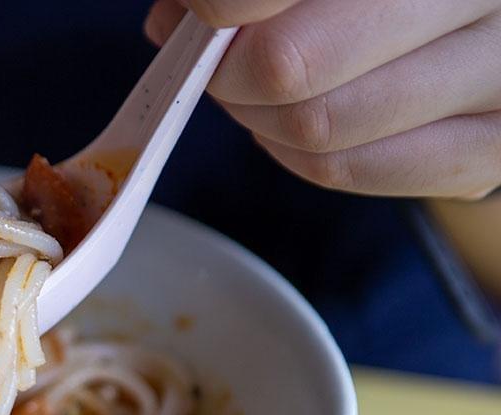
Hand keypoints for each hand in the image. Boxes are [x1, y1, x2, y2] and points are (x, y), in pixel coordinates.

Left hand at [146, 0, 500, 198]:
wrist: (484, 17)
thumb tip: (173, 19)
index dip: (220, 5)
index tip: (191, 12)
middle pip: (288, 65)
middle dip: (228, 71)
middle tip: (214, 59)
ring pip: (318, 129)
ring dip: (258, 117)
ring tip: (254, 88)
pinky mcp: (494, 149)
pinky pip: (352, 170)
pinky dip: (295, 154)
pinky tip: (289, 123)